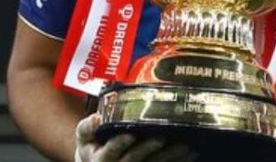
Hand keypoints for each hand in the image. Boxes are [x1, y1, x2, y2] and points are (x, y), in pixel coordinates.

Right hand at [74, 114, 197, 161]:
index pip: (111, 150)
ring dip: (170, 156)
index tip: (130, 135)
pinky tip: (192, 154)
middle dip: (149, 148)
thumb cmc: (93, 147)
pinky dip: (177, 161)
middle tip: (162, 137)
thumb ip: (87, 127)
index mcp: (101, 157)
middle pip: (135, 158)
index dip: (120, 143)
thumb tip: (97, 118)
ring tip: (186, 146)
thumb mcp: (84, 137)